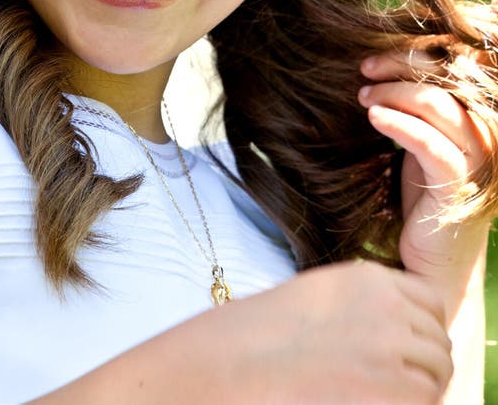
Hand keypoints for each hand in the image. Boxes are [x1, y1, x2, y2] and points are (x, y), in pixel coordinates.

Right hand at [174, 260, 452, 404]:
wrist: (230, 362)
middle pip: (438, 342)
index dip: (423, 332)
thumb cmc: (259, 337)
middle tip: (390, 387)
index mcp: (368, 278)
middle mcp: (387, 306)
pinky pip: (425, 402)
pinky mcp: (391, 388)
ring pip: (437, 376)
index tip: (406, 354)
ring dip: (418, 391)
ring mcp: (391, 346)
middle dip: (423, 366)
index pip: (432, 303)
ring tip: (379, 398)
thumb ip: (361, 307)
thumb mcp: (318, 299)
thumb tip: (395, 336)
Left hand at [358, 47, 492, 277]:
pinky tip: (374, 117)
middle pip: (446, 81)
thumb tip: (383, 72)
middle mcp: (487, 137)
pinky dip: (401, 124)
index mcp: (479, 122)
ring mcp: (479, 162)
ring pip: (438, 106)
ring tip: (363, 96)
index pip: (452, 72)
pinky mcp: (461, 186)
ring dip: (395, 94)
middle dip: (401, 68)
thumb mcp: (420, 147)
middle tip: (365, 69)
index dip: (412, 58)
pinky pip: (430, 144)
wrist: (431, 269)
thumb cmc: (422, 202)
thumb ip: (417, 112)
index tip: (373, 61)